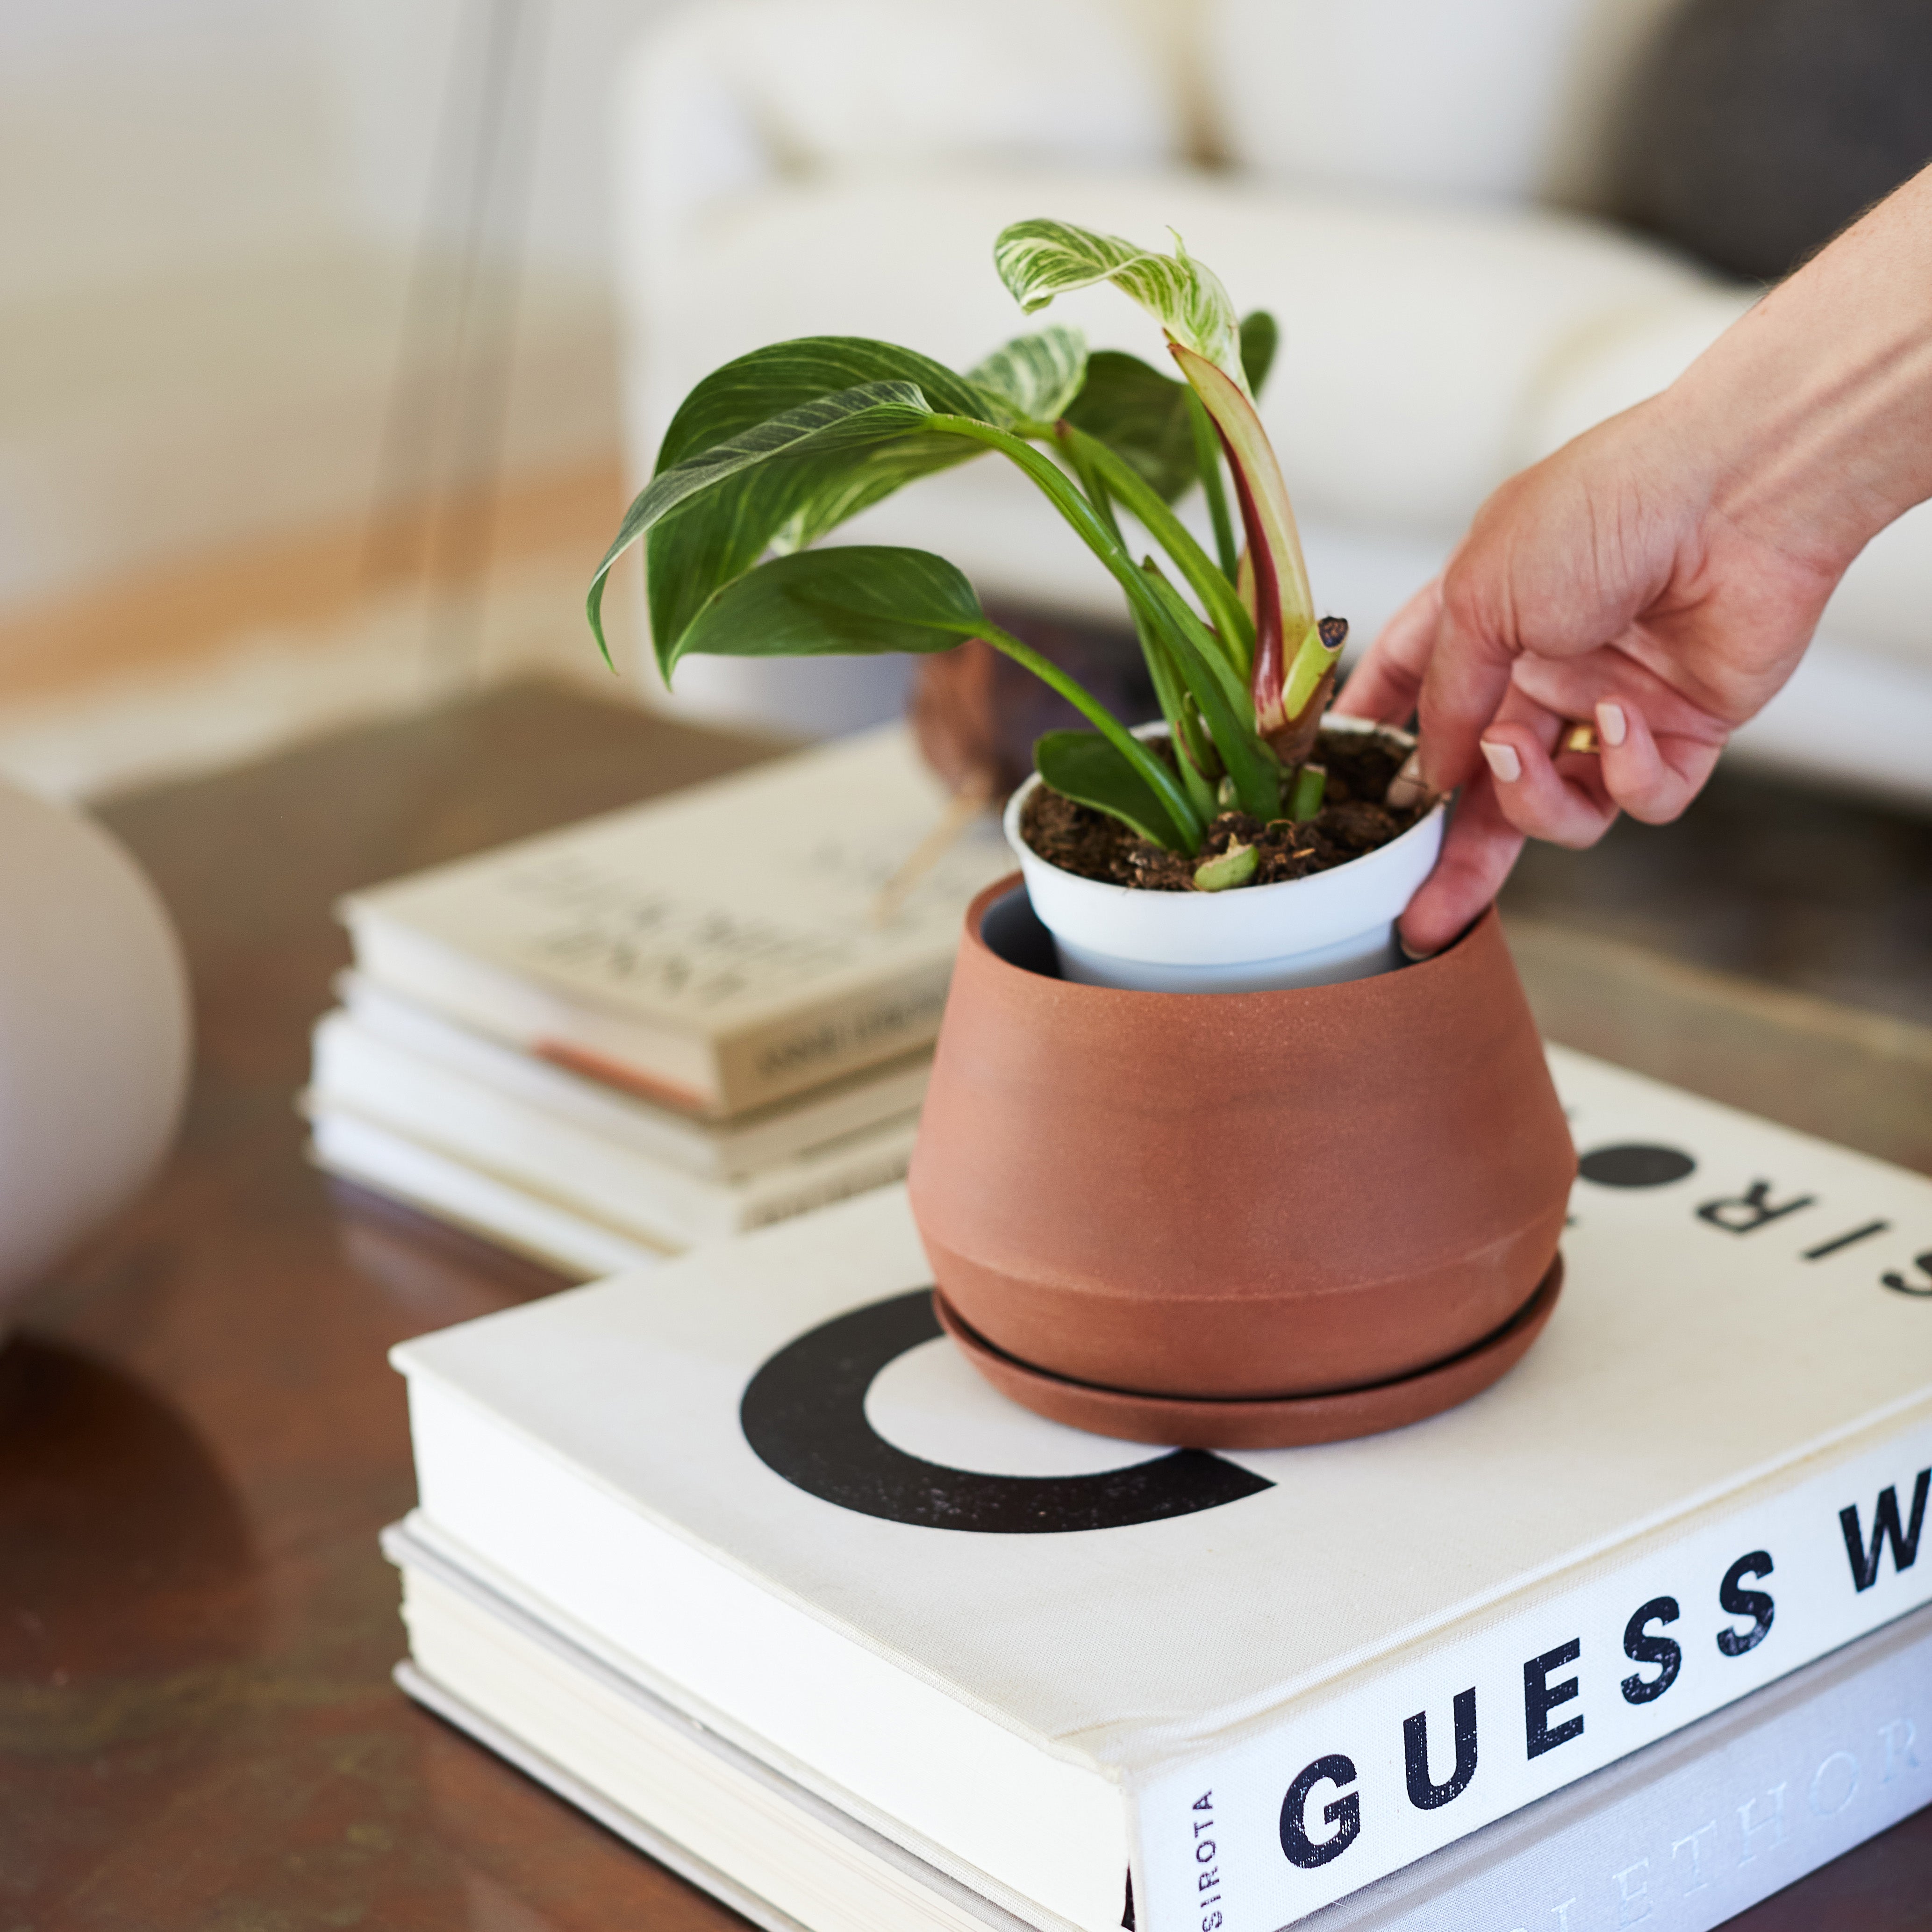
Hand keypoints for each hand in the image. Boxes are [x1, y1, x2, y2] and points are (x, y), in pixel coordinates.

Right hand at [1335, 394, 1841, 954]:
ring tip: (1520, 752)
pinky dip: (1624, 774)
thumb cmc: (1599, 512)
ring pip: (1560, 809)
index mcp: (1485, 622)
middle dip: (1453, 856)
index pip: (1413, 692)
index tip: (1345, 801)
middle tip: (1420, 914)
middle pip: (1486, 788)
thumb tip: (1432, 777)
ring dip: (1531, 800)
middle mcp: (1545, 669)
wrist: (1738, 494)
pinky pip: (1640, 799)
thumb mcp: (1478, 599)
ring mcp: (1611, 706)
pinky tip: (1619, 720)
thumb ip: (1445, 698)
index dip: (1378, 746)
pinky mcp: (1685, 731)